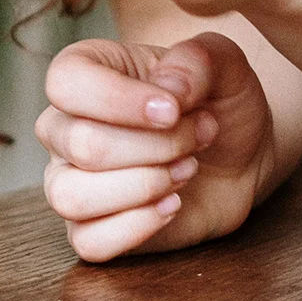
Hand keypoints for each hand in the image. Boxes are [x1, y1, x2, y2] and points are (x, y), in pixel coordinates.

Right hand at [38, 31, 276, 259]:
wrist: (240, 154)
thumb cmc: (218, 103)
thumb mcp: (224, 65)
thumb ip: (199, 59)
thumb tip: (168, 88)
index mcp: (80, 75)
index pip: (66, 84)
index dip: (121, 101)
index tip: (174, 109)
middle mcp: (62, 127)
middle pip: (83, 146)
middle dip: (157, 147)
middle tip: (198, 138)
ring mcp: (68, 179)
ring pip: (71, 197)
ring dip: (143, 187)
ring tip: (185, 170)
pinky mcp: (89, 226)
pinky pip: (86, 241)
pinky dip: (136, 227)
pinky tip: (172, 205)